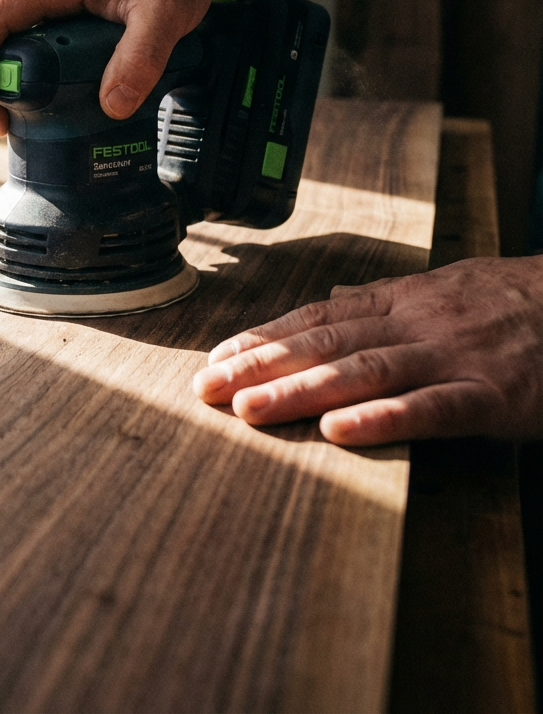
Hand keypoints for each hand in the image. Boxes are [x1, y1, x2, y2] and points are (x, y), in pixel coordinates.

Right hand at [0, 0, 215, 135]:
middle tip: (5, 125)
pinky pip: (39, 49)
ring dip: (12, 85)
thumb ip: (140, 57)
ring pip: (14, 47)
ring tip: (26, 122)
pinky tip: (54, 104)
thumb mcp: (164, 11)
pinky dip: (37, 79)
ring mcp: (54, 5)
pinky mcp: (69, 17)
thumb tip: (113, 106)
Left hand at [194, 256, 542, 444]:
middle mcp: (414, 324)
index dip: (262, 337)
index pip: (315, 319)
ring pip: (363, 372)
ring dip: (299, 391)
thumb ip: (383, 299)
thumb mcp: (443, 288)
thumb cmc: (513, 299)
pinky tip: (338, 431)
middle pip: (323, 344)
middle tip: (206, 389)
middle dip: (259, 367)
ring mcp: (451, 358)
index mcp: (400, 301)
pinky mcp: (491, 396)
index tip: (216, 357)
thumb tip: (332, 298)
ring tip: (249, 410)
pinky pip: (430, 408)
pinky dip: (382, 419)